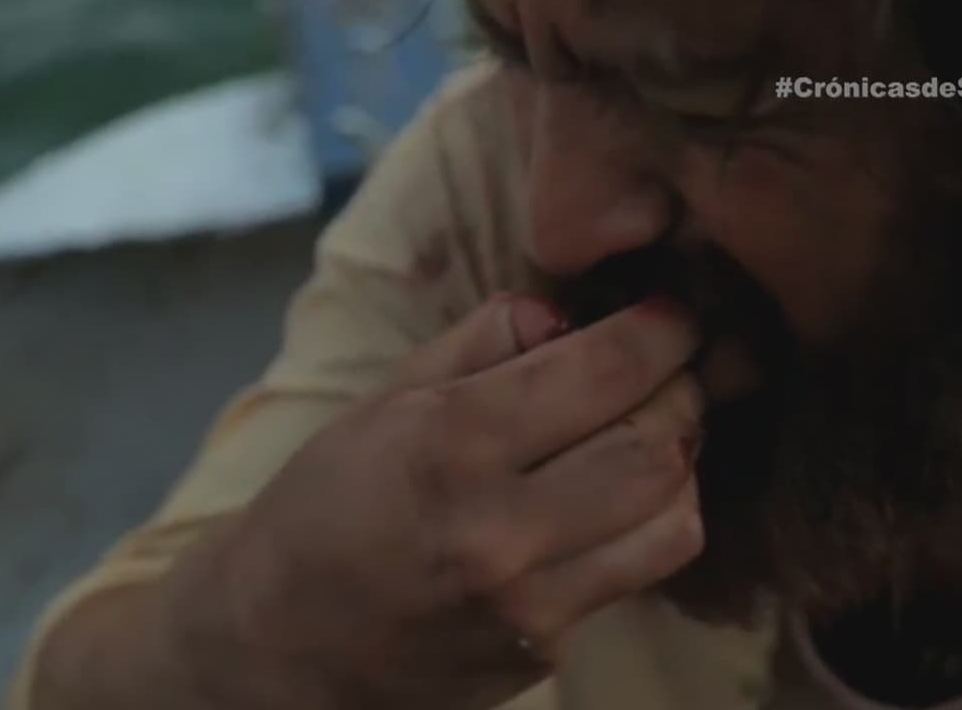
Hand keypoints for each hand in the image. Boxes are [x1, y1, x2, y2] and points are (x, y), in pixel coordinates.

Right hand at [170, 294, 704, 709]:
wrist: (277, 649)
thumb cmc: (324, 508)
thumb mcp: (383, 402)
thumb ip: (479, 343)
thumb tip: (564, 313)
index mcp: (450, 445)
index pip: (604, 373)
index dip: (662, 331)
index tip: (673, 314)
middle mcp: (501, 529)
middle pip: (660, 443)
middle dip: (684, 390)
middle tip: (670, 368)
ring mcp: (532, 602)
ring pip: (673, 514)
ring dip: (680, 459)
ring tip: (647, 430)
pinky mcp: (549, 648)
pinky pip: (642, 568)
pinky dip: (654, 517)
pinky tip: (620, 494)